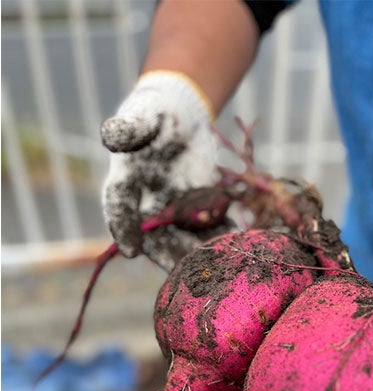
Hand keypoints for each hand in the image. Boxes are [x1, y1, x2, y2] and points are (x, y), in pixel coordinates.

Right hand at [101, 71, 217, 269]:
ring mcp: (176, 212)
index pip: (119, 211)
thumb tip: (111, 133)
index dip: (123, 231)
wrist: (183, 116)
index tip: (131, 251)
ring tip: (220, 268)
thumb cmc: (157, 115)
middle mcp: (148, 205)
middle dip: (171, 256)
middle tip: (187, 274)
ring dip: (202, 256)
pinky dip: (224, 240)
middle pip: (156, 238)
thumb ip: (130, 129)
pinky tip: (242, 250)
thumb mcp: (145, 117)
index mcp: (126, 184)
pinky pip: (210, 231)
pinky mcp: (201, 210)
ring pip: (186, 240)